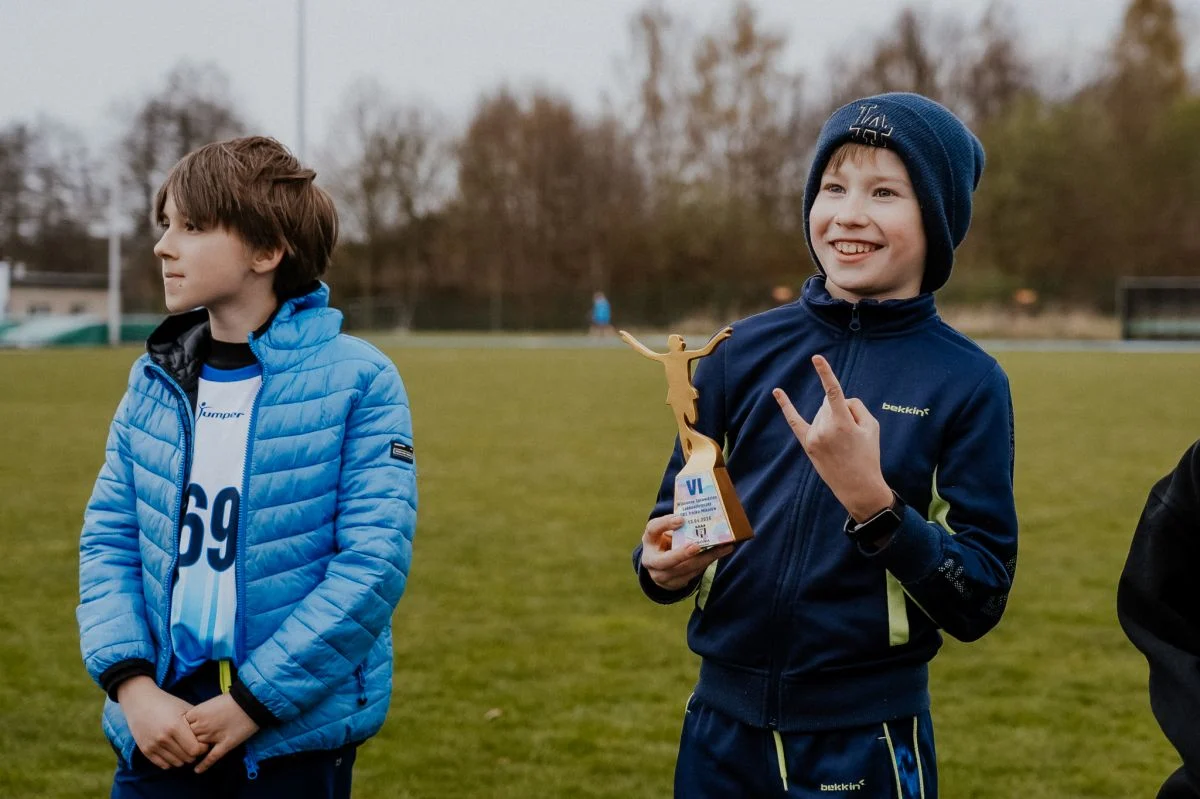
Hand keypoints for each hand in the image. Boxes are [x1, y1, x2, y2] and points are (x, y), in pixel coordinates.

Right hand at [116, 676, 208, 769]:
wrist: (140, 701)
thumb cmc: (166, 703)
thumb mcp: (184, 708)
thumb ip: (197, 722)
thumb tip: (210, 736)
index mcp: (175, 726)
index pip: (195, 749)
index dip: (202, 748)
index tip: (203, 743)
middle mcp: (163, 738)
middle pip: (186, 758)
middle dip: (194, 754)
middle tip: (195, 746)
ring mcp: (153, 745)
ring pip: (175, 763)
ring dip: (183, 758)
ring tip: (185, 749)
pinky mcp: (145, 750)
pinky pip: (163, 765)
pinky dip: (171, 761)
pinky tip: (174, 752)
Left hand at [185, 693, 259, 773]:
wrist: (251, 702)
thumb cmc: (232, 699)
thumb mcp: (210, 702)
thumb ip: (199, 713)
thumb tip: (192, 723)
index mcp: (197, 713)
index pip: (181, 726)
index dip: (182, 729)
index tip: (184, 730)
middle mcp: (202, 726)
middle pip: (187, 738)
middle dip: (187, 740)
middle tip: (189, 742)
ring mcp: (213, 737)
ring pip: (197, 749)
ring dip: (195, 751)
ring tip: (192, 754)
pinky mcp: (225, 744)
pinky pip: (211, 758)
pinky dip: (203, 765)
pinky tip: (197, 770)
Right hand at [641, 515, 732, 590]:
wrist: (658, 564)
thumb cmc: (662, 540)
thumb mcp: (662, 529)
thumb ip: (672, 523)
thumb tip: (690, 517)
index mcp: (648, 541)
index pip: (653, 530)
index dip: (666, 524)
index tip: (681, 519)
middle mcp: (651, 561)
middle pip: (665, 561)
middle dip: (682, 554)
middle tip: (697, 546)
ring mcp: (661, 577)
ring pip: (684, 570)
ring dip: (705, 559)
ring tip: (723, 547)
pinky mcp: (674, 584)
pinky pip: (693, 574)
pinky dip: (706, 563)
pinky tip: (719, 554)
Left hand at [773, 354, 892, 521]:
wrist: (858, 486)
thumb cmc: (868, 455)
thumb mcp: (872, 427)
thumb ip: (856, 407)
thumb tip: (838, 400)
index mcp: (842, 423)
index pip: (833, 392)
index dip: (825, 373)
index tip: (816, 358)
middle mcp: (823, 429)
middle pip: (831, 404)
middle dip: (843, 412)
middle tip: (852, 436)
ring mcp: (813, 437)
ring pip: (822, 413)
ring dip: (833, 420)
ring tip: (843, 443)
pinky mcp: (807, 444)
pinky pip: (794, 421)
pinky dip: (786, 406)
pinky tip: (777, 391)